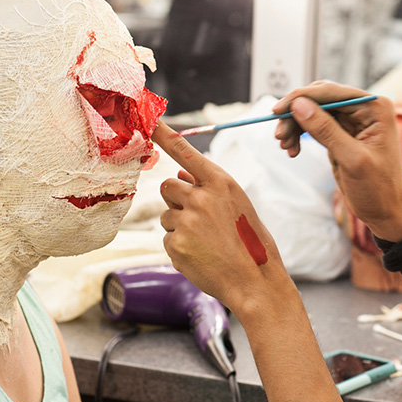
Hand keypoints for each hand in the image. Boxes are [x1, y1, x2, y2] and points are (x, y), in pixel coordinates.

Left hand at [152, 121, 289, 314]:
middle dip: (176, 200)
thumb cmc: (250, 242)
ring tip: (206, 242)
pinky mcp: (175, 244)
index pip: (186, 153)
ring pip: (166, 214)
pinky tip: (201, 256)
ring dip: (179, 226)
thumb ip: (210, 190)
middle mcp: (202, 197)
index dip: (164, 135)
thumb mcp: (237, 206)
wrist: (254, 281)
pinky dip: (180, 247)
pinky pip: (167, 238)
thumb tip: (181, 179)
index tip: (148, 121)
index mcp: (221, 183)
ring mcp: (187, 221)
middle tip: (198, 219)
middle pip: (167, 186)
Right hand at [273, 81, 401, 241]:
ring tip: (285, 146)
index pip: (332, 92)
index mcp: (374, 108)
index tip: (277, 110)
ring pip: (313, 112)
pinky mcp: (341, 134)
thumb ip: (326, 130)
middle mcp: (363, 109)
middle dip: (296, 114)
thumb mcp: (352, 159)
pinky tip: (292, 150)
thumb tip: (298, 104)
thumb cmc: (378, 188)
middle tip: (278, 135)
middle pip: (319, 99)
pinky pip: (314, 126)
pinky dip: (300, 135)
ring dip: (295, 126)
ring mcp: (352, 121)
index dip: (301, 97)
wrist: (387, 212)